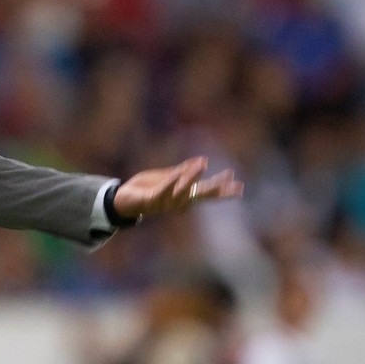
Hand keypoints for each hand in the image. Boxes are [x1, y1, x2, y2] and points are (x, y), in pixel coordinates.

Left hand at [112, 156, 243, 218]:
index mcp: (184, 196)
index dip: (223, 189)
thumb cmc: (148, 189)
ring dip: (193, 177)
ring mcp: (167, 202)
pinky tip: (177, 174)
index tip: (239, 186)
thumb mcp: (168, 177)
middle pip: (201, 195)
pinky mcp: (152, 199)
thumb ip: (184, 170)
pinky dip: (171, 182)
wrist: (125, 200)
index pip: (208, 192)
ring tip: (203, 163)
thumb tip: (202, 161)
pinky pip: (164, 190)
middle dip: (217, 188)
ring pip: (183, 190)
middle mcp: (179, 202)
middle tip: (232, 182)